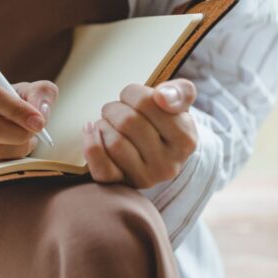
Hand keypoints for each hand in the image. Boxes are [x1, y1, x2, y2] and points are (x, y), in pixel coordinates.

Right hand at [0, 71, 57, 165]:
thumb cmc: (8, 101)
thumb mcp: (26, 90)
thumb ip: (41, 93)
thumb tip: (40, 112)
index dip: (16, 110)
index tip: (39, 121)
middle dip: (17, 133)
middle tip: (35, 134)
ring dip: (16, 148)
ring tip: (25, 139)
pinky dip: (8, 159)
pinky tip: (11, 148)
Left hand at [81, 79, 197, 188]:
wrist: (158, 153)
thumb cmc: (164, 121)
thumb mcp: (179, 103)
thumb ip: (178, 92)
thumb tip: (162, 96)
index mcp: (185, 139)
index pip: (146, 102)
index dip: (132, 92)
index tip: (132, 96)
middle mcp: (168, 164)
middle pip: (127, 121)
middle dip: (115, 108)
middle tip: (116, 109)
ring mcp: (146, 178)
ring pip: (113, 142)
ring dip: (103, 125)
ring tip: (109, 123)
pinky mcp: (123, 185)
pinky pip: (101, 168)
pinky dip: (91, 145)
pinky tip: (91, 131)